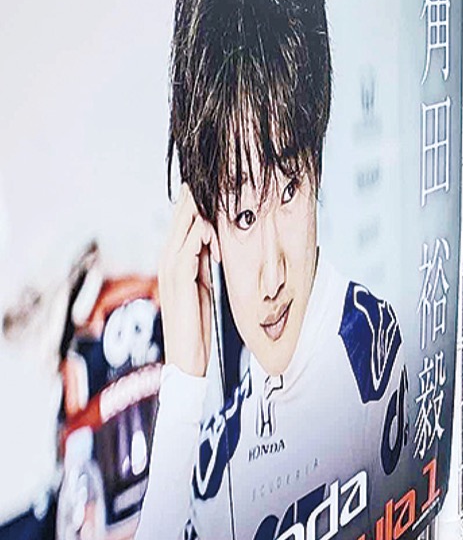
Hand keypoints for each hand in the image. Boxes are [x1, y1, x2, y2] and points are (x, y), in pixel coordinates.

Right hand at [159, 186, 217, 377]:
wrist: (187, 358)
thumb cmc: (196, 325)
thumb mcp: (203, 287)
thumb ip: (204, 265)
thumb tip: (215, 245)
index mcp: (173, 261)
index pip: (182, 222)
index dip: (197, 204)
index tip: (216, 189)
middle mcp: (167, 260)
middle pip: (180, 218)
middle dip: (196, 199)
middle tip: (214, 181)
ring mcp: (170, 269)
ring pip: (183, 228)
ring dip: (202, 215)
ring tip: (219, 204)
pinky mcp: (178, 280)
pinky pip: (188, 249)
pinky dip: (201, 238)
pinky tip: (215, 235)